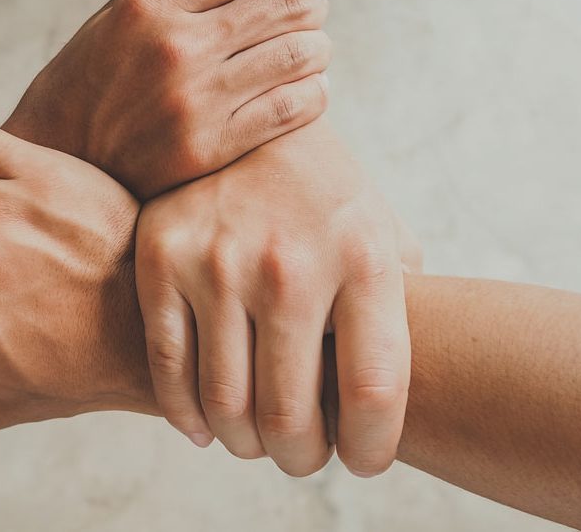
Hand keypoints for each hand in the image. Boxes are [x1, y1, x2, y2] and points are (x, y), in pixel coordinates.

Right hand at [3, 0, 330, 198]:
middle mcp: (173, 48)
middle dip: (309, 1)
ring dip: (316, 47)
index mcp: (149, 5)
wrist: (57, 159)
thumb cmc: (93, 82)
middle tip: (308, 10)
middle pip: (287, 3)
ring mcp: (193, 101)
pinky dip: (312, 93)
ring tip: (309, 50)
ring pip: (300, 53)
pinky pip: (294, 107)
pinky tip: (305, 89)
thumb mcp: (115, 20)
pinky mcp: (208, 149)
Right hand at [135, 121, 421, 476]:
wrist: (249, 120)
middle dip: (299, 457)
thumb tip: (418, 387)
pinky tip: (206, 424)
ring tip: (257, 437)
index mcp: (364, 258)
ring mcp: (218, 261)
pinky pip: (169, 371)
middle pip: (290, 415)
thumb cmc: (326, 196)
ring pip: (225, 405)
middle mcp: (290, 263)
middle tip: (301, 455)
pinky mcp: (162, 259)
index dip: (371, 448)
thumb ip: (403, 308)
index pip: (373, 393)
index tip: (363, 460)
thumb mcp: (383, 233)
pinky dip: (187, 416)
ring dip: (244, 442)